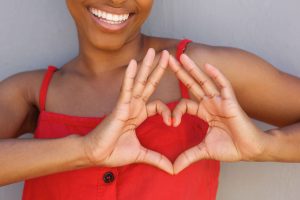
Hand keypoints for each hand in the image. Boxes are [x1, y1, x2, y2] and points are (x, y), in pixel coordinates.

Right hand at [83, 49, 172, 173]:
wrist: (98, 155)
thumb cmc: (114, 151)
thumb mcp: (142, 154)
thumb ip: (157, 159)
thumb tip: (173, 170)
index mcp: (139, 114)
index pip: (159, 104)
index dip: (169, 111)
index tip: (173, 123)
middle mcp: (134, 105)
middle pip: (149, 83)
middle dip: (157, 69)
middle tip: (166, 54)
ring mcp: (126, 104)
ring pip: (139, 81)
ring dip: (146, 66)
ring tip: (152, 51)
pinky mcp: (119, 107)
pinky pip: (126, 88)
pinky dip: (130, 76)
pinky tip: (134, 63)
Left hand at [169, 54, 266, 173]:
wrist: (249, 150)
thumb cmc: (230, 148)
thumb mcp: (203, 151)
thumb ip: (187, 156)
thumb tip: (172, 169)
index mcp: (203, 111)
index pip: (185, 104)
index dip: (176, 111)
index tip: (171, 122)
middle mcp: (210, 103)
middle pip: (191, 84)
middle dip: (179, 73)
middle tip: (167, 60)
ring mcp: (220, 100)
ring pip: (204, 81)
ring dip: (193, 69)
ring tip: (181, 56)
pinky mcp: (231, 101)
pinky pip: (223, 85)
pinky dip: (216, 75)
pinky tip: (207, 66)